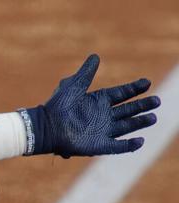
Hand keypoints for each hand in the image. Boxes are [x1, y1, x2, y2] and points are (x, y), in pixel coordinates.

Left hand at [22, 55, 159, 156]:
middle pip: (128, 110)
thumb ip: (86, 72)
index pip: (121, 94)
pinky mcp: (98, 145)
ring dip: (139, 122)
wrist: (45, 126)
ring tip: (153, 117)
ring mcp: (101, 131)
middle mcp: (102, 116)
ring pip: (126, 126)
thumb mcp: (73, 85)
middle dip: (142, 105)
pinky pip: (117, 146)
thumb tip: (95, 56)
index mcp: (97, 101)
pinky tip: (140, 141)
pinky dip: (129, 145)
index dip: (134, 88)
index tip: (147, 82)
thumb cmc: (57, 105)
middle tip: (157, 101)